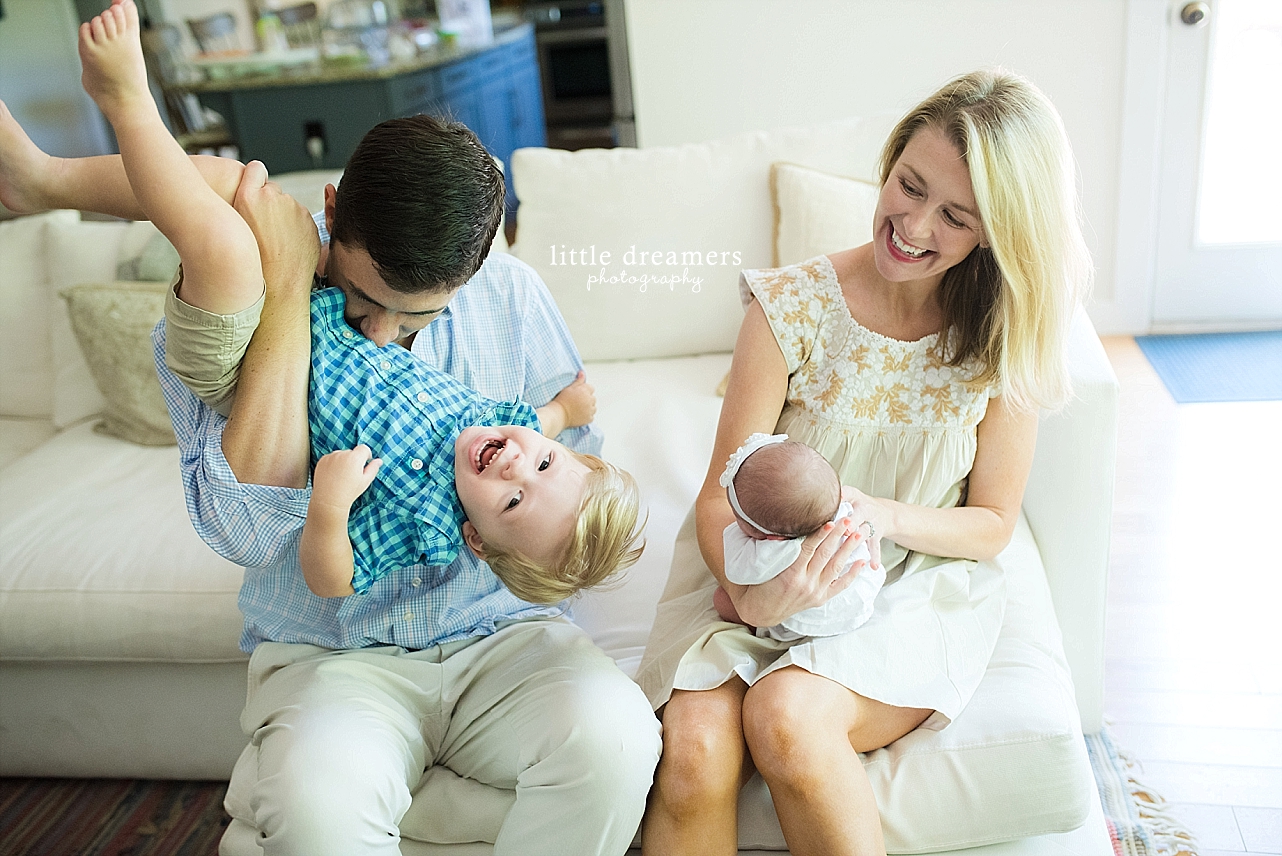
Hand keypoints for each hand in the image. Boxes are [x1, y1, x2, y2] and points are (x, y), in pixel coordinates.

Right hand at [233, 160, 318, 300]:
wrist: (278, 285)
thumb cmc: (251, 261)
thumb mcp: (234, 228)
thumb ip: (242, 203)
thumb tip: (249, 192)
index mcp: (248, 197)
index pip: (255, 168)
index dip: (255, 179)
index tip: (254, 187)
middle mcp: (273, 197)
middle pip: (273, 191)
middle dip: (269, 204)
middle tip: (262, 228)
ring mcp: (294, 207)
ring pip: (287, 206)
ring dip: (283, 217)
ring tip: (274, 242)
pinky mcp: (309, 219)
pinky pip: (301, 219)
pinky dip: (296, 229)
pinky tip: (287, 246)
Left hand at [311, 445, 380, 511]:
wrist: (329, 500)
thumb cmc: (349, 492)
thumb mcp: (365, 481)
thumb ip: (373, 468)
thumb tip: (379, 461)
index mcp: (355, 458)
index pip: (363, 448)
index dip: (366, 455)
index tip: (364, 462)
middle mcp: (342, 454)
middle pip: (352, 452)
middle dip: (353, 460)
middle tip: (351, 474)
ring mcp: (331, 457)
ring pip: (341, 455)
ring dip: (343, 461)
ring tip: (341, 476)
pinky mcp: (322, 460)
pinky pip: (331, 458)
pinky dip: (333, 464)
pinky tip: (333, 475)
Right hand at [551, 371, 595, 428]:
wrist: (558, 414)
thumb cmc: (562, 400)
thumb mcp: (569, 388)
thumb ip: (578, 380)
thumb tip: (582, 372)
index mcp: (585, 390)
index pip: (591, 388)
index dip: (585, 391)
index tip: (579, 394)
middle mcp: (589, 400)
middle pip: (593, 398)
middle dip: (587, 400)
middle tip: (577, 402)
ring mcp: (590, 410)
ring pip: (593, 407)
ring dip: (589, 408)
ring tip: (578, 409)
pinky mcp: (589, 418)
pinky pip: (591, 416)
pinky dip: (587, 416)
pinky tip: (579, 415)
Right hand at [732, 517, 869, 627]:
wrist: (760, 611)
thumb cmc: (756, 585)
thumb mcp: (759, 566)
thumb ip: (771, 548)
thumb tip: (779, 526)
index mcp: (789, 575)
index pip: (808, 549)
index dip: (820, 534)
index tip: (829, 520)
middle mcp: (805, 583)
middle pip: (825, 555)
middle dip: (838, 536)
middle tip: (848, 519)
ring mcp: (814, 592)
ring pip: (835, 567)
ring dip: (848, 549)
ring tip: (859, 534)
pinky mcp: (820, 598)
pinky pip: (840, 585)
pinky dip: (852, 574)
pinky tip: (862, 561)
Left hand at [841, 485, 887, 569]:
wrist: (884, 512)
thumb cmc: (857, 504)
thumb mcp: (848, 495)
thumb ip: (833, 498)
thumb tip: (807, 497)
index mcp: (853, 497)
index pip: (848, 493)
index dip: (843, 496)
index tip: (837, 498)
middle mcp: (863, 509)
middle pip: (857, 515)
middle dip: (850, 522)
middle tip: (844, 528)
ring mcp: (871, 523)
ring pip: (865, 531)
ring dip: (860, 537)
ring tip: (855, 542)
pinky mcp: (876, 536)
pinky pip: (875, 547)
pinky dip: (875, 556)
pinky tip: (873, 566)